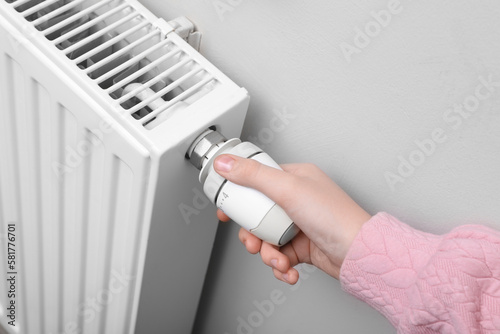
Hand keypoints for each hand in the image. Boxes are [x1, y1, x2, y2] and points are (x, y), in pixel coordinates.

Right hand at [214, 154, 370, 283]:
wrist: (358, 253)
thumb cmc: (334, 217)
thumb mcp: (288, 189)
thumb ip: (253, 175)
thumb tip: (225, 163)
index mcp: (295, 177)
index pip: (257, 180)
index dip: (239, 195)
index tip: (226, 209)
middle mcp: (297, 198)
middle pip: (257, 214)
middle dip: (252, 233)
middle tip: (252, 242)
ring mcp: (299, 223)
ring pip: (266, 237)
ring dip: (267, 253)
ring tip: (277, 258)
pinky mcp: (302, 245)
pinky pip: (279, 254)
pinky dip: (280, 264)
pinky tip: (287, 268)